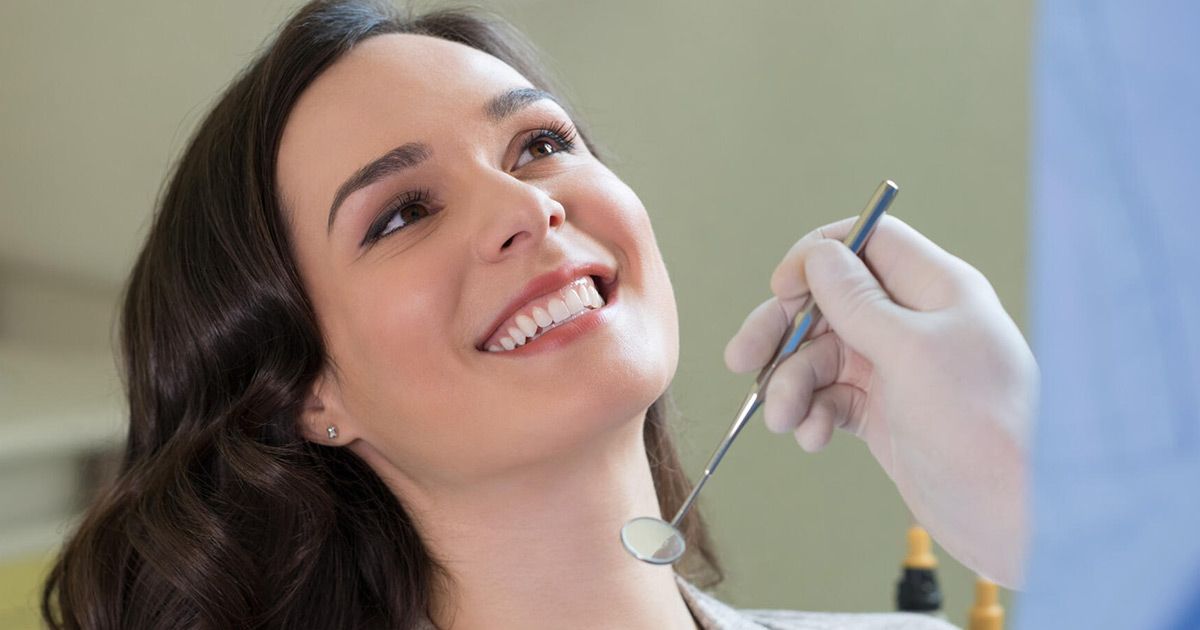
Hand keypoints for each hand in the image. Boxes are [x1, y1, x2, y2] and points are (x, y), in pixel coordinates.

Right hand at [724, 215, 1036, 586]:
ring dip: (791, 384)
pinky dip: (812, 414)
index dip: (817, 258)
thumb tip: (818, 257)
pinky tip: (814, 437)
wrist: (1011, 515)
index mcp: (935, 289)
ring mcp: (897, 368)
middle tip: (742, 359)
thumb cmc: (981, 425)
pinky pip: (829, 397)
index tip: (781, 289)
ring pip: (820, 356)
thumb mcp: (912, 352)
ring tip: (784, 420)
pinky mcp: (884, 412)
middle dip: (782, 331)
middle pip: (829, 302)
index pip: (866, 243)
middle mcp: (914, 322)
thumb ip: (858, 302)